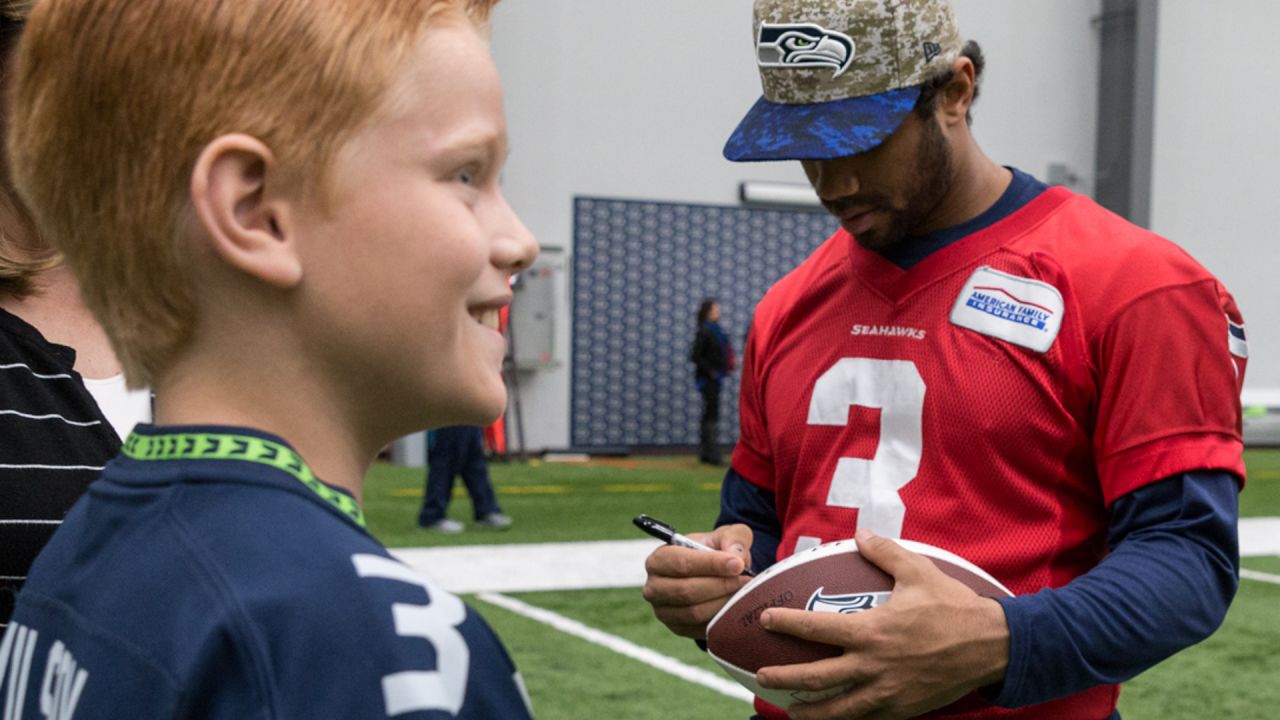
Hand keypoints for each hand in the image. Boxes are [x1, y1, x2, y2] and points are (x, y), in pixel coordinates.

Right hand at [642, 524, 753, 637]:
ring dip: (723, 603)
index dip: (711, 564)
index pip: (682, 563)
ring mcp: (663, 611)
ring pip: (695, 612)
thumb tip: (736, 556)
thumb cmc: (714, 551)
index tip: (738, 565)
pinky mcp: (676, 628)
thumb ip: (733, 538)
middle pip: (687, 590)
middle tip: (745, 580)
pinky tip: (735, 606)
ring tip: (743, 592)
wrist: (711, 574)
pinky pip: (700, 628)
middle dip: (720, 585)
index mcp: (659, 559)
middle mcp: (654, 586)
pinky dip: (720, 619)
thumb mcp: (725, 535)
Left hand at [756, 529, 1009, 719]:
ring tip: (792, 713)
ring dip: (811, 712)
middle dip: (786, 678)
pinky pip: (868, 718)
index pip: (817, 628)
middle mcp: (873, 666)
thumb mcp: (918, 571)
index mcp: (872, 631)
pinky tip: (835, 718)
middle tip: (762, 676)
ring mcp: (888, 692)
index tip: (765, 620)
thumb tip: (860, 533)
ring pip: (840, 708)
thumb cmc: (953, 606)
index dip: (787, 624)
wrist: (992, 647)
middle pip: (818, 677)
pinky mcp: (903, 709)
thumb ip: (885, 552)